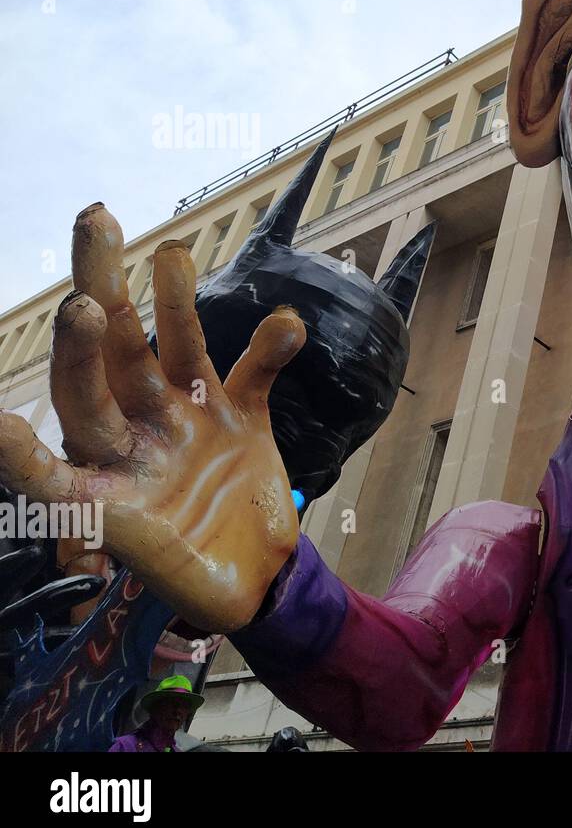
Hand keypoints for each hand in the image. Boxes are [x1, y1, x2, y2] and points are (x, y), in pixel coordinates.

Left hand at [0, 205, 304, 631]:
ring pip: (171, 347)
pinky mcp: (242, 413)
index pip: (59, 445)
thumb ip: (98, 529)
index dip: (27, 441)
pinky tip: (287, 323)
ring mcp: (188, 417)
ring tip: (172, 254)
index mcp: (102, 479)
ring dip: (172, 301)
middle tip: (89, 257)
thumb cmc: (186, 572)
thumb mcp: (143, 563)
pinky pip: (253, 371)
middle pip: (107, 362)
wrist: (253, 574)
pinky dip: (271, 346)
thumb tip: (48, 511)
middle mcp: (136, 434)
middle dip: (95, 310)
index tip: (1, 420)